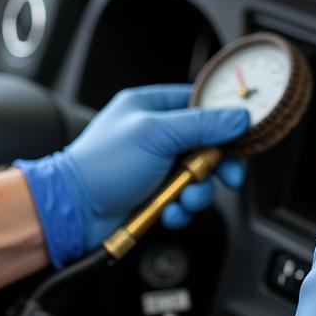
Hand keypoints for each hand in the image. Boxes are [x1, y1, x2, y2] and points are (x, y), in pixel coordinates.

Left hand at [16, 84, 248, 267]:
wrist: (73, 212)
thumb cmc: (102, 165)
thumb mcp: (156, 135)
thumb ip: (201, 125)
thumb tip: (238, 117)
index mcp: (150, 105)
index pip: (200, 103)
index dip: (224, 121)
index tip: (241, 138)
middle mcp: (154, 132)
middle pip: (206, 143)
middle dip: (215, 165)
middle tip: (226, 177)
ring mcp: (154, 164)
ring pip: (198, 176)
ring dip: (197, 192)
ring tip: (183, 199)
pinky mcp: (154, 193)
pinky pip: (183, 199)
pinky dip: (181, 209)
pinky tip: (169, 212)